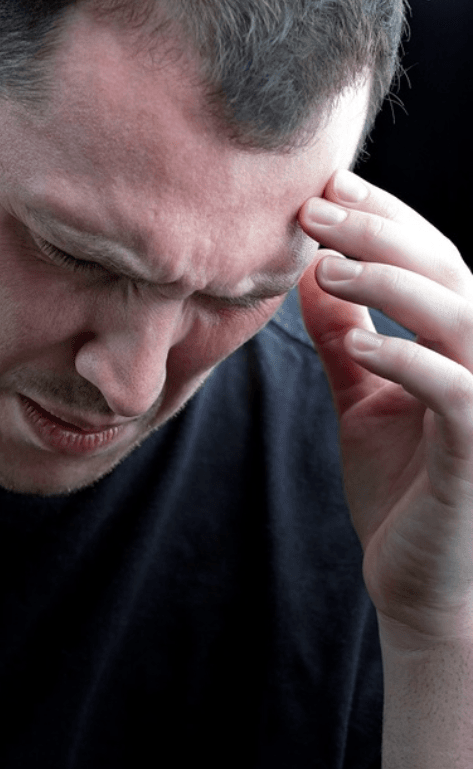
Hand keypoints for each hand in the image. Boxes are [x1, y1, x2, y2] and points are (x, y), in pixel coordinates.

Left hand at [297, 170, 471, 646]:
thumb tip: (311, 272)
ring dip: (391, 284)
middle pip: (444, 272)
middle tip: (315, 207)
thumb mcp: (363, 398)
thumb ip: (344, 339)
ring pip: (457, 317)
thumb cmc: (399, 487)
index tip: (326, 188)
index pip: (428, 261)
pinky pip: (455, 393)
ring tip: (325, 265)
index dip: (382, 218)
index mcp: (456, 345)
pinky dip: (409, 362)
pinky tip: (361, 348)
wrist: (418, 580)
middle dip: (379, 232)